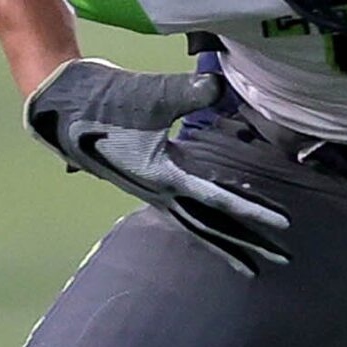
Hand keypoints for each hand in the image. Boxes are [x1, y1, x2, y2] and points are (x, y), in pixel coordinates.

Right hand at [24, 59, 290, 275]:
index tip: (283, 226)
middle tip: (283, 261)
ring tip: (255, 262)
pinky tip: (225, 218)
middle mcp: (160, 192)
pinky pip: (187, 208)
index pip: (218, 201)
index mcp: (163, 177)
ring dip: (227, 242)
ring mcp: (154, 190)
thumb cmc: (104, 99)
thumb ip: (187, 92)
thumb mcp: (148, 94)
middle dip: (248, 245)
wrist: (63, 103)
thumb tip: (217, 84)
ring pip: (198, 224)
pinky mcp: (150, 179)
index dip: (252, 212)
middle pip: (212, 227)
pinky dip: (209, 217)